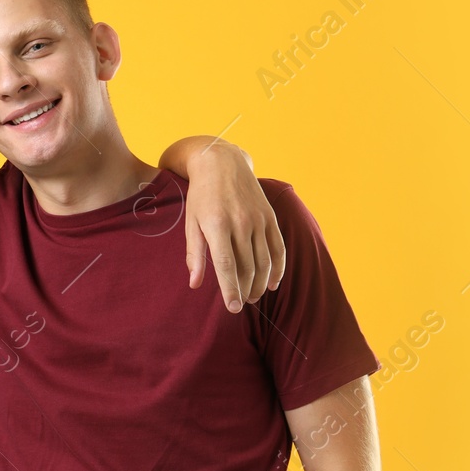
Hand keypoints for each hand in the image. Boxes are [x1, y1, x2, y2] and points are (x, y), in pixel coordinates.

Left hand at [184, 141, 285, 312]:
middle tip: (240, 304)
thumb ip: (194, 254)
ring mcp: (258, 219)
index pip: (227, 266)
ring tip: (253, 297)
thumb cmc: (201, 196)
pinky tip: (272, 283)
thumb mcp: (191, 223)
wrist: (222, 162)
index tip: (233, 308)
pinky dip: (278, 268)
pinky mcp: (270, 217)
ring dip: (260, 283)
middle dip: (245, 291)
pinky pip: (278, 248)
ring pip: (264, 261)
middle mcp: (241, 223)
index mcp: (217, 225)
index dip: (231, 290)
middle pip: (248, 267)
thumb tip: (195, 284)